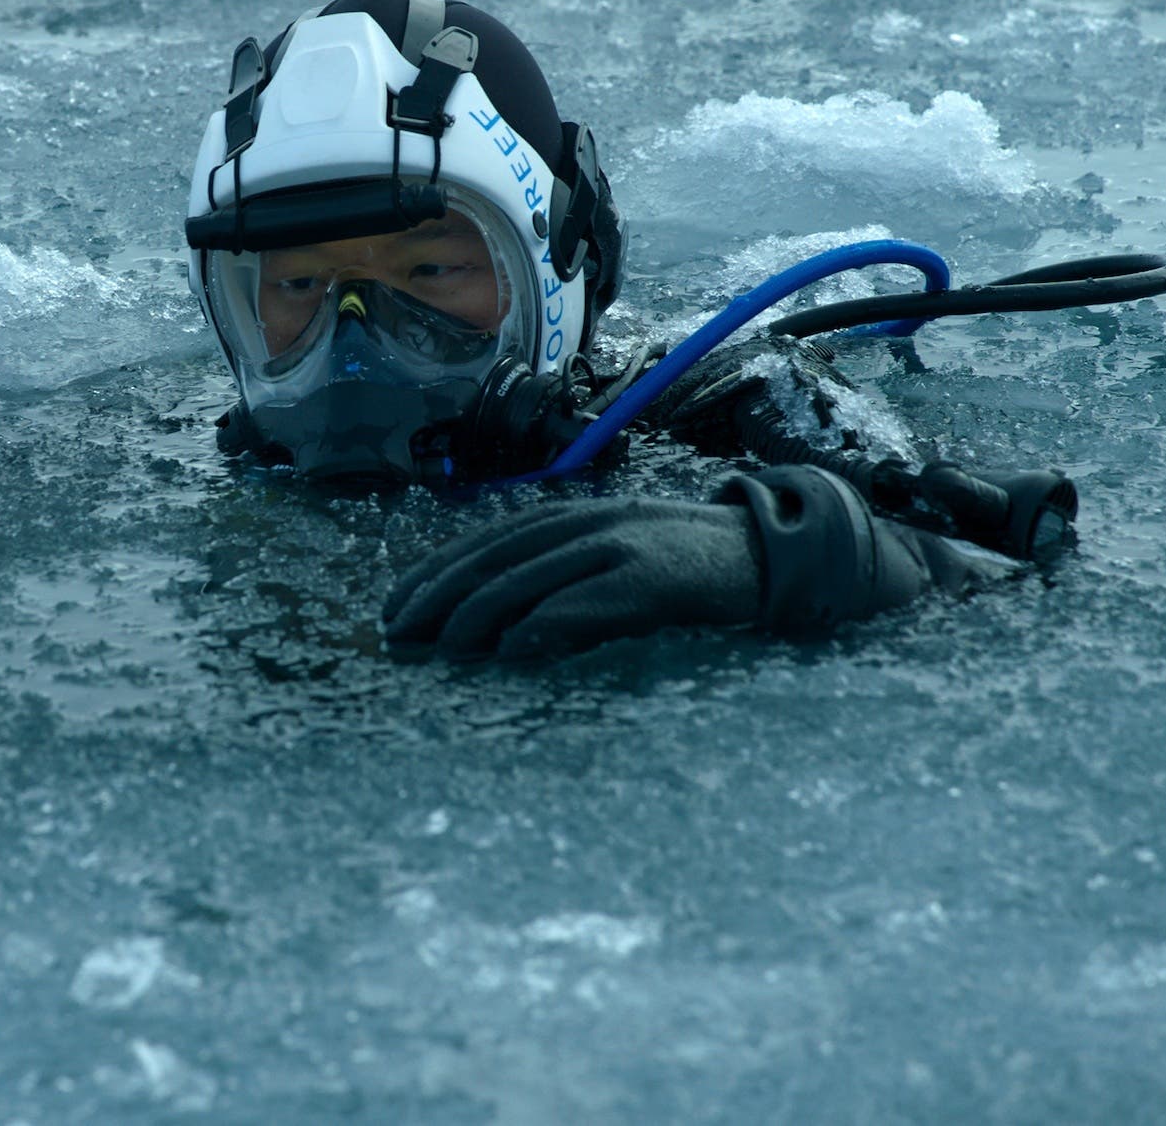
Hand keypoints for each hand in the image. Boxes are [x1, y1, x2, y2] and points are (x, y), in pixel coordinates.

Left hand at [382, 498, 763, 660]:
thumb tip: (500, 627)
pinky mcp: (652, 578)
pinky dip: (548, 622)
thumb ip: (565, 579)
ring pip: (531, 574)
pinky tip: (514, 648)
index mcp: (575, 517)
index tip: (391, 607)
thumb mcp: (618, 559)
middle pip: (495, 555)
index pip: (485, 541)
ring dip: (479, 610)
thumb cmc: (689, 569)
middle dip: (440, 593)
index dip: (433, 572)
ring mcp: (620, 547)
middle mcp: (589, 524)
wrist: (773, 556)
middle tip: (400, 632)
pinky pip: (589, 600)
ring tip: (444, 644)